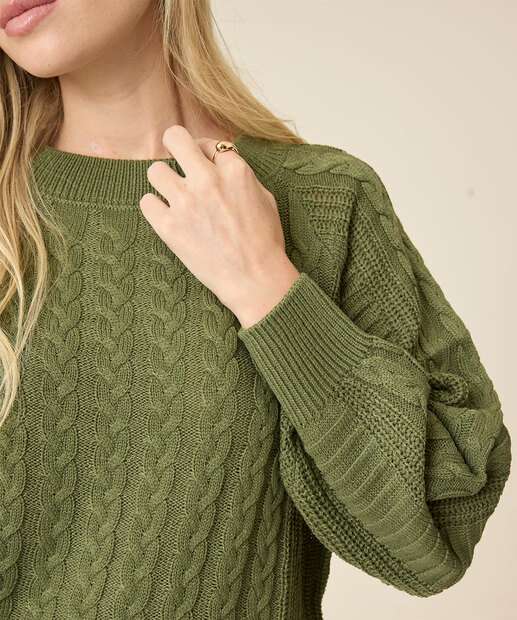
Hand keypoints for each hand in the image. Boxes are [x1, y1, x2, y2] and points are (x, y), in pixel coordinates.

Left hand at [140, 125, 300, 328]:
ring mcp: (186, 203)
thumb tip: (224, 165)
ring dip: (163, 182)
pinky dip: (154, 208)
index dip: (205, 153)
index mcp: (235, 171)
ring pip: (155, 170)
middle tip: (177, 162)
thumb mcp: (265, 199)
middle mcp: (207, 180)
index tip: (204, 165)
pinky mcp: (169, 227)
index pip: (208, 143)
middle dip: (175, 147)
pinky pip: (146, 202)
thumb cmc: (265, 242)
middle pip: (174, 138)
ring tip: (173, 196)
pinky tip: (166, 217)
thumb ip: (242, 176)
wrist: (255, 279)